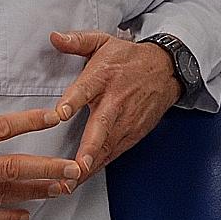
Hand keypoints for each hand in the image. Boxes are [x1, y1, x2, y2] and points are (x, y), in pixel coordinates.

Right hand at [0, 81, 81, 219]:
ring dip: (36, 192)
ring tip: (62, 190)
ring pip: (4, 195)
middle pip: (13, 168)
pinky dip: (5, 217)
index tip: (56, 116)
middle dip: (47, 168)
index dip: (31, 121)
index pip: (1, 128)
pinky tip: (25, 214)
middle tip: (75, 168)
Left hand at [50, 31, 180, 180]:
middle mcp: (114, 101)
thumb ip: (77, 41)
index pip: (86, 89)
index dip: (72, 101)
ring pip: (106, 147)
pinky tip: (82, 179)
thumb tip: (54, 37)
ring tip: (69, 182)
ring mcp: (125, 120)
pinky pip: (112, 153)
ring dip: (89, 166)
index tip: (60, 113)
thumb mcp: (103, 41)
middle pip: (100, 126)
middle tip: (75, 166)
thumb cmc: (129, 57)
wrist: (166, 70)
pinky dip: (98, 167)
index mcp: (103, 76)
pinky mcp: (132, 133)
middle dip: (89, 148)